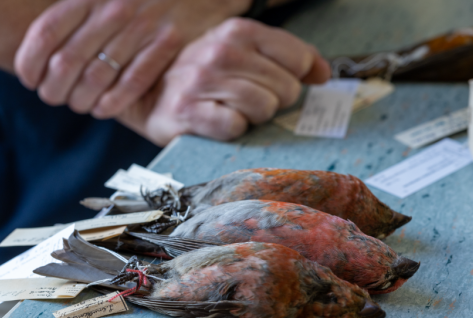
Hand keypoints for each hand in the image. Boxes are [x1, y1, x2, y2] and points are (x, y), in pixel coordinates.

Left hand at [14, 0, 250, 116]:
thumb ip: (76, 7)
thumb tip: (44, 42)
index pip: (46, 32)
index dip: (30, 62)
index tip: (29, 79)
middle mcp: (114, 9)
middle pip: (68, 61)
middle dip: (53, 88)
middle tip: (52, 98)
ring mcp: (142, 27)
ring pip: (98, 76)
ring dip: (81, 99)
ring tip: (77, 105)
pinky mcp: (168, 43)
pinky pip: (133, 81)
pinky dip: (113, 101)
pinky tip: (103, 109)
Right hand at [117, 18, 330, 145]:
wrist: (148, 95)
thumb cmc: (203, 77)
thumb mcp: (243, 53)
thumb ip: (288, 57)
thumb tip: (324, 73)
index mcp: (239, 31)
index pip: (298, 59)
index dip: (294, 78)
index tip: (276, 83)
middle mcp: (222, 51)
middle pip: (285, 89)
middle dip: (274, 101)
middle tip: (248, 100)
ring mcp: (203, 81)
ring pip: (264, 108)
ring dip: (253, 117)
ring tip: (232, 109)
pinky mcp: (189, 111)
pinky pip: (235, 127)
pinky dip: (232, 130)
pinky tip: (217, 121)